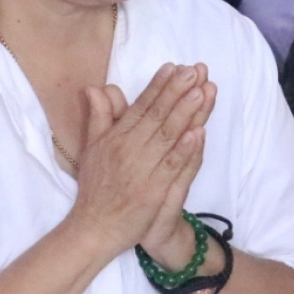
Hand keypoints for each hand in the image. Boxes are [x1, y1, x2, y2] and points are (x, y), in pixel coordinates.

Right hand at [70, 64, 214, 261]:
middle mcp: (129, 150)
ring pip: (168, 137)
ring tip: (202, 91)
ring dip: (186, 114)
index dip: (159, 86)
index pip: (141, 106)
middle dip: (177, 92)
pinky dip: (185, 150)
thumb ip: (99, 116)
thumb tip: (97, 87)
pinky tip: (198, 133)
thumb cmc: (96, 186)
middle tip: (195, 71)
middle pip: (158, 116)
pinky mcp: (154, 191)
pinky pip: (172, 167)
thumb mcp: (91, 147)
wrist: (95, 227)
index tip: (175, 67)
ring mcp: (142, 171)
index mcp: (115, 137)